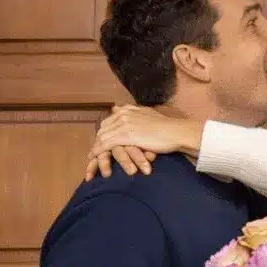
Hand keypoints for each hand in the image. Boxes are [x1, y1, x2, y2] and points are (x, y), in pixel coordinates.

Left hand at [87, 104, 201, 174]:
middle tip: (93, 152)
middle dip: (97, 141)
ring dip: (95, 148)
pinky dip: (97, 151)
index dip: (104, 132)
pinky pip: (106, 144)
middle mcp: (123, 114)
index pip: (109, 121)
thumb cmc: (166, 127)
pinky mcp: (125, 136)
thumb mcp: (148, 114)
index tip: (101, 141)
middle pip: (103, 128)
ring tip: (91, 158)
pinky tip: (93, 158)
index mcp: (128, 109)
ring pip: (102, 137)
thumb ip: (135, 112)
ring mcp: (123, 124)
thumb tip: (122, 108)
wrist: (175, 132)